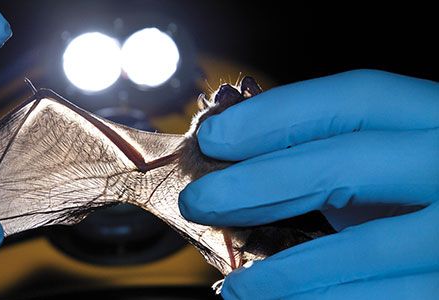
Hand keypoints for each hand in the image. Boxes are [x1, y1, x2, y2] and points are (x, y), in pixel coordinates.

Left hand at [179, 70, 438, 298]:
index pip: (356, 98)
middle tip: (200, 201)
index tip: (214, 137)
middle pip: (349, 160)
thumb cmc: (423, 200)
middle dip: (260, 181)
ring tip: (238, 286)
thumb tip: (239, 162)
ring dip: (286, 269)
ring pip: (366, 249)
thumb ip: (332, 158)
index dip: (275, 115)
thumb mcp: (388, 166)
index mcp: (436, 120)